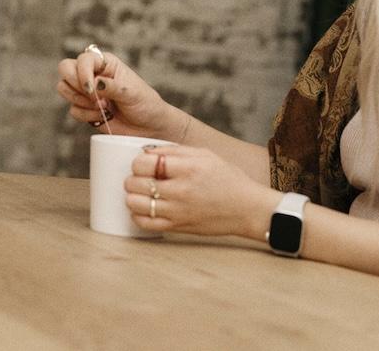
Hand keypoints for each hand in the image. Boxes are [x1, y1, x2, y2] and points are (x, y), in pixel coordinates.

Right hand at [56, 46, 182, 138]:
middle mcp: (93, 73)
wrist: (149, 127)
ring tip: (103, 107)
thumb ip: (111, 86)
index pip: (83, 59)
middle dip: (76, 86)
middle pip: (65, 69)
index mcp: (105, 62)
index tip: (92, 90)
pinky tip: (103, 117)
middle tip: (94, 97)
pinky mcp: (84, 109)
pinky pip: (72, 110)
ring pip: (64, 88)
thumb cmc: (145, 104)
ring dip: (80, 101)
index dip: (82, 73)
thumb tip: (94, 84)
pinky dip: (86, 115)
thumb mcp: (131, 92)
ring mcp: (86, 91)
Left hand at [124, 144, 278, 238]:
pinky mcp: (178, 227)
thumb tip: (146, 151)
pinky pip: (145, 223)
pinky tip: (144, 208)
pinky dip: (137, 215)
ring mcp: (178, 211)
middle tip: (140, 177)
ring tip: (140, 192)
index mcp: (187, 168)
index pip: (145, 163)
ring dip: (132, 196)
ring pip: (136, 204)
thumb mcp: (203, 154)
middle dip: (133, 178)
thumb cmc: (226, 178)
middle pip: (136, 183)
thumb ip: (173, 150)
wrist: (246, 208)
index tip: (142, 163)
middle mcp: (180, 190)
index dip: (137, 161)